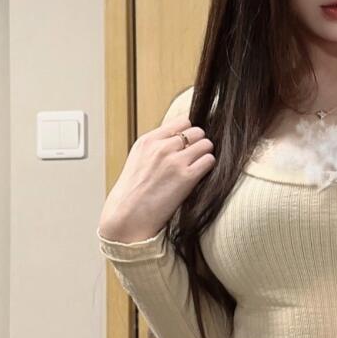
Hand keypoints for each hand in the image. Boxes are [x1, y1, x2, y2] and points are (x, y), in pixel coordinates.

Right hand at [98, 110, 215, 241]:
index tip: (186, 145)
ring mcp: (174, 161)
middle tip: (193, 158)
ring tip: (196, 167)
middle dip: (198, 143)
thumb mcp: (139, 159)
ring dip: (205, 154)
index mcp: (149, 140)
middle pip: (197, 131)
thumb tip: (180, 137)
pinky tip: (199, 176)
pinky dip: (208, 167)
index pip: (183, 121)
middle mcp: (162, 147)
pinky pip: (209, 160)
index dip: (188, 132)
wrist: (127, 216)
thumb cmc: (133, 192)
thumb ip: (157, 145)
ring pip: (206, 144)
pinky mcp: (186, 178)